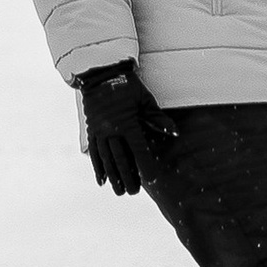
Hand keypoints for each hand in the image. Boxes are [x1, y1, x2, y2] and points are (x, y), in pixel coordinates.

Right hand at [76, 63, 164, 197]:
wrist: (100, 73)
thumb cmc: (127, 86)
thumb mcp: (145, 99)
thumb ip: (158, 118)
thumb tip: (175, 133)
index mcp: (128, 123)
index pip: (138, 150)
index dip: (145, 166)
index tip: (151, 179)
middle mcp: (111, 130)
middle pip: (121, 159)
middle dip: (128, 177)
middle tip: (134, 192)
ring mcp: (99, 131)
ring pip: (107, 160)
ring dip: (113, 177)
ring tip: (119, 192)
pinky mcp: (91, 130)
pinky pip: (94, 153)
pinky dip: (98, 168)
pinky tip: (102, 181)